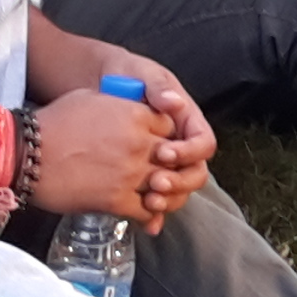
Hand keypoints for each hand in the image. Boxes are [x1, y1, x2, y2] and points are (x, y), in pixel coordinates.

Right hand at [25, 86, 208, 234]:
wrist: (24, 155)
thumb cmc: (53, 123)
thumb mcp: (92, 99)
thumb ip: (121, 104)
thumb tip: (131, 108)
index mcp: (136, 115)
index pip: (172, 127)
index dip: (169, 137)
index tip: (162, 145)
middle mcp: (139, 144)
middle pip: (176, 158)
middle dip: (173, 166)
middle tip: (165, 173)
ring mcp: (130, 173)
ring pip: (168, 188)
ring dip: (166, 193)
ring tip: (159, 196)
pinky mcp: (116, 200)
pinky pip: (146, 211)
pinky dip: (148, 214)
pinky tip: (145, 214)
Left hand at [68, 47, 217, 213]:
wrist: (94, 85)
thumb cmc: (123, 75)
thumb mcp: (142, 74)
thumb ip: (158, 88)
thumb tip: (174, 103)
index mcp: (186, 122)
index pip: (203, 144)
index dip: (189, 153)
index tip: (166, 153)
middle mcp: (179, 145)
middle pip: (195, 173)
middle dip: (179, 182)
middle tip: (156, 183)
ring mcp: (163, 163)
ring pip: (179, 190)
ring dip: (169, 200)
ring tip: (149, 201)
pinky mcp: (143, 176)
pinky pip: (155, 199)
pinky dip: (153, 214)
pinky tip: (145, 223)